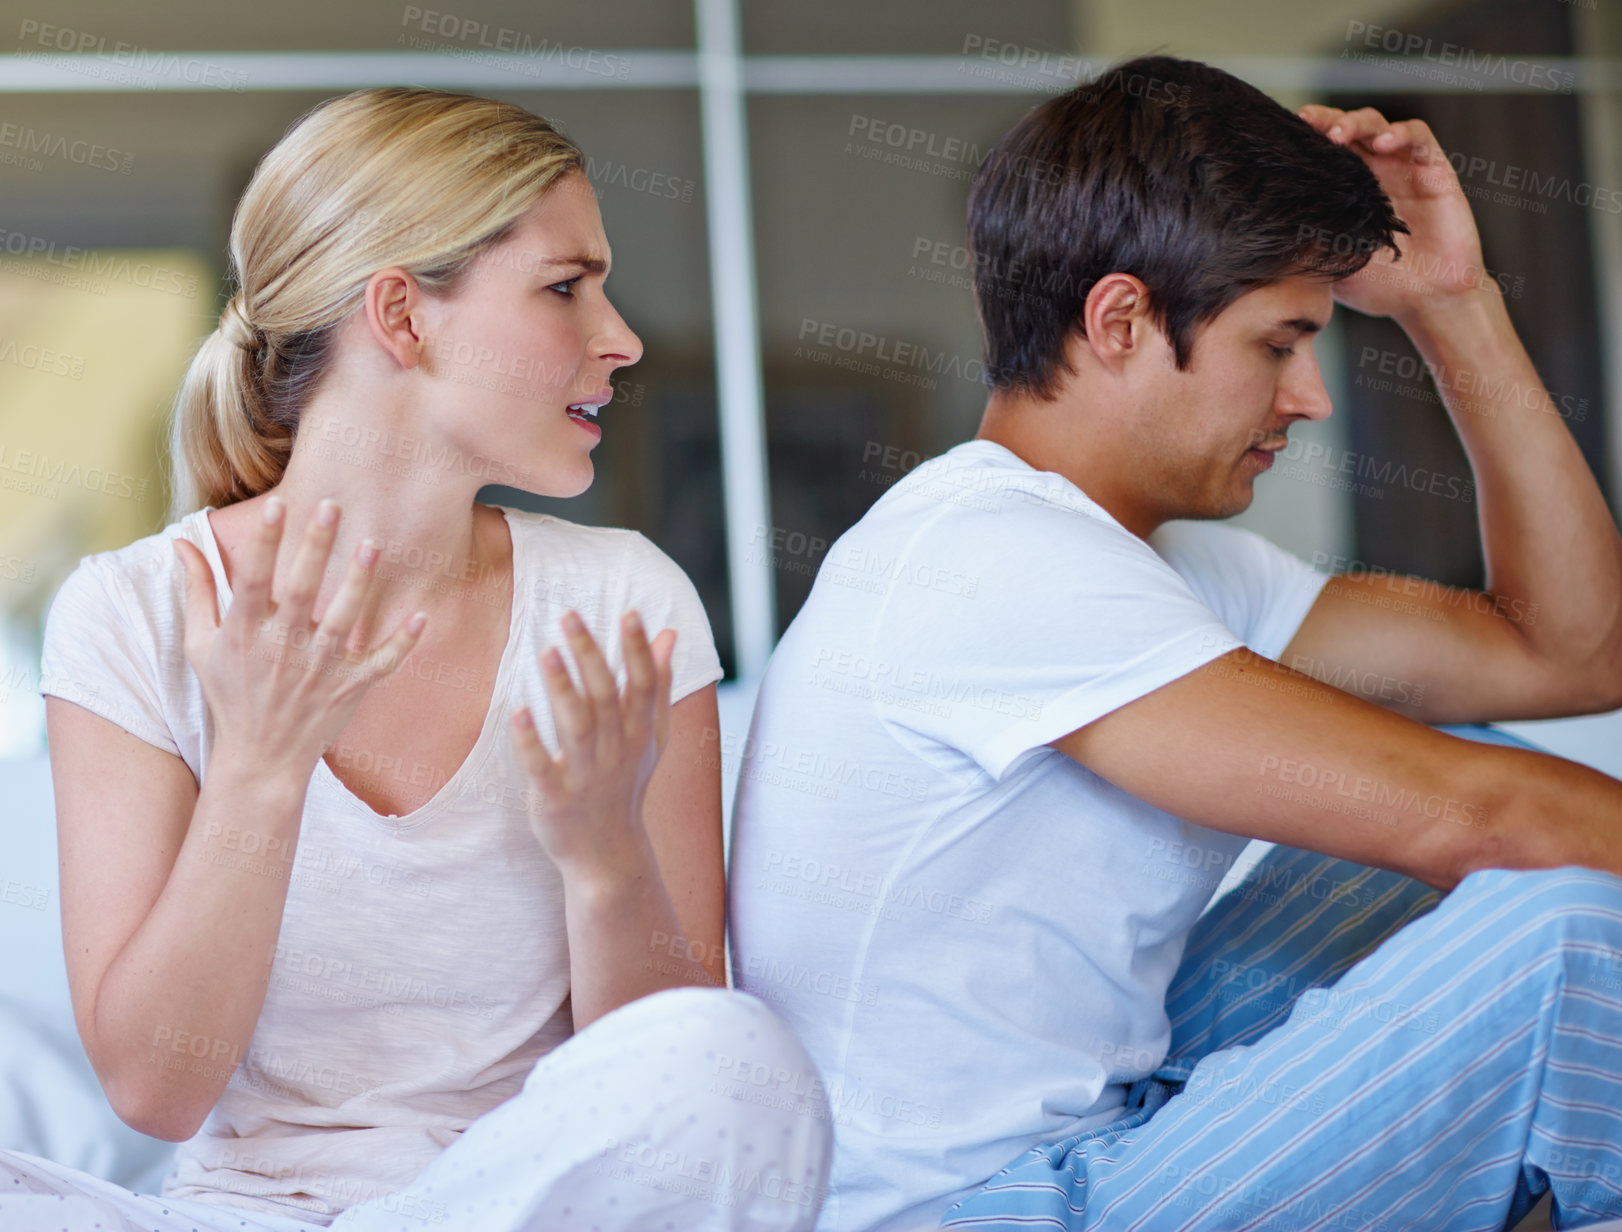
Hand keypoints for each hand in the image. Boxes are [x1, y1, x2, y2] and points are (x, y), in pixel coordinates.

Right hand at [172, 495, 427, 776]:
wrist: (260, 759)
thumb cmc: (229, 694)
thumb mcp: (202, 645)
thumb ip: (197, 592)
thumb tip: (181, 543)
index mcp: (246, 633)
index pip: (253, 580)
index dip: (264, 543)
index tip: (277, 505)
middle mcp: (282, 648)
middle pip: (300, 591)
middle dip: (315, 548)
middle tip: (332, 506)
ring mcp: (319, 669)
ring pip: (343, 621)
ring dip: (358, 584)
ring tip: (372, 545)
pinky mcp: (349, 687)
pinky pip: (381, 663)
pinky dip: (402, 644)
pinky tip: (421, 616)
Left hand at [510, 608, 676, 878]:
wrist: (608, 854)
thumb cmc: (626, 782)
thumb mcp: (652, 735)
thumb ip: (658, 682)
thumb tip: (670, 632)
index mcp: (640, 733)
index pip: (645, 685)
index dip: (638, 649)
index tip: (629, 613)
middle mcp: (617, 751)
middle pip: (607, 697)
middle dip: (590, 655)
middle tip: (569, 615)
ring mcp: (587, 776)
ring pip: (577, 727)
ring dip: (563, 688)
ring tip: (547, 651)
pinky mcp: (555, 798)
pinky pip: (542, 766)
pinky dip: (530, 741)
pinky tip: (518, 711)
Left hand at [1297, 104, 1495, 322]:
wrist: (1427, 299)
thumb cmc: (1378, 285)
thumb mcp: (1330, 264)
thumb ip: (1307, 242)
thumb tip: (1265, 229)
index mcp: (1344, 190)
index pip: (1322, 152)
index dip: (1304, 139)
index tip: (1281, 136)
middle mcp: (1372, 172)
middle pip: (1346, 129)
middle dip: (1325, 120)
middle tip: (1307, 122)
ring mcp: (1402, 167)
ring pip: (1377, 126)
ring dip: (1356, 123)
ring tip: (1338, 134)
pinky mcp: (1435, 169)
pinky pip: (1419, 136)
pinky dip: (1401, 133)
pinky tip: (1383, 144)